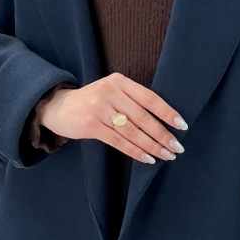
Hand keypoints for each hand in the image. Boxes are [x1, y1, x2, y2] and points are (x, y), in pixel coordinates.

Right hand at [39, 72, 186, 163]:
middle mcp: (110, 92)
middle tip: (177, 147)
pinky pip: (118, 141)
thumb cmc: (92, 101)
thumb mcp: (112, 92)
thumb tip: (163, 122)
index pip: (149, 98)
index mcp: (120, 81)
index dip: (167, 112)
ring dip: (152, 145)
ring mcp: (99, 108)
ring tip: (166, 155)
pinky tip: (147, 158)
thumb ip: (132, 101)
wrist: (58, 106)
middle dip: (162, 134)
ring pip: (132, 131)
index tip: (182, 125)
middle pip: (143, 117)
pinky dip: (135, 151)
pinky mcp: (91, 125)